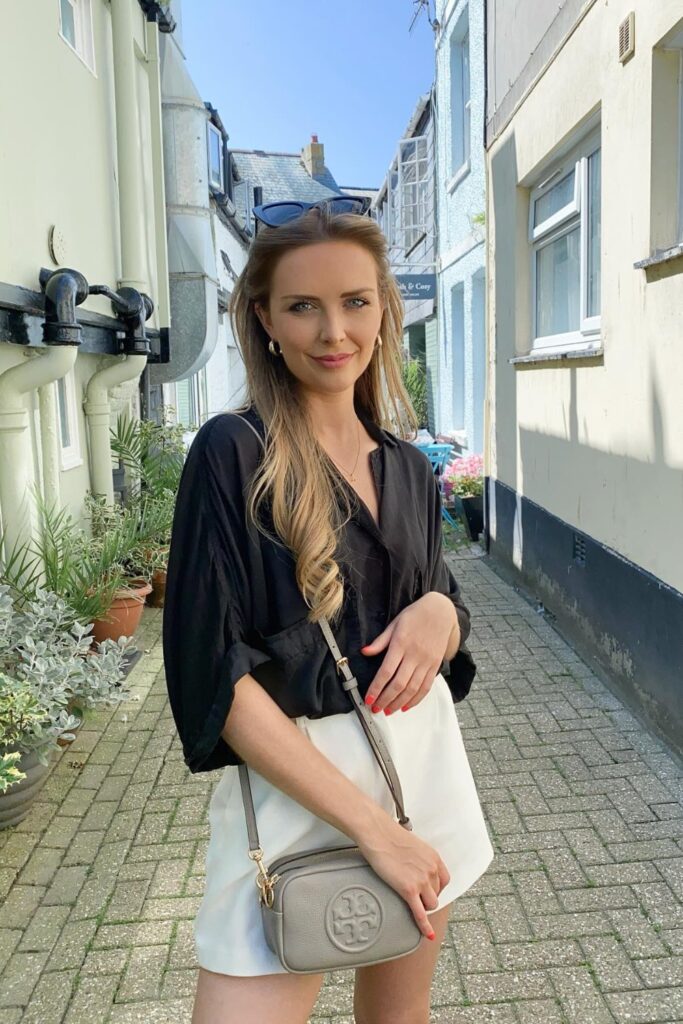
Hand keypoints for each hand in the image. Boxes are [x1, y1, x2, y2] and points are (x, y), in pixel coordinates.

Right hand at [356, 814, 450, 939]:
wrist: (377, 833)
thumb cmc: (389, 835)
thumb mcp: (413, 845)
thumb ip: (420, 859)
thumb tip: (415, 867)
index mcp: (434, 858)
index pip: (444, 881)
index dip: (436, 888)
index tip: (429, 891)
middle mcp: (431, 870)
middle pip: (437, 894)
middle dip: (427, 897)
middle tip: (415, 897)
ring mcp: (421, 881)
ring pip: (430, 905)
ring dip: (424, 907)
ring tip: (413, 906)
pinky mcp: (408, 890)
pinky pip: (420, 913)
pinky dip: (424, 926)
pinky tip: (427, 934)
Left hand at [360, 592, 459, 713]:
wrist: (440, 612)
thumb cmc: (414, 616)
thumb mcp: (394, 624)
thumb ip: (380, 641)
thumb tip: (364, 652)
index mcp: (401, 644)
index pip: (386, 671)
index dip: (376, 688)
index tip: (368, 699)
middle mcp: (414, 655)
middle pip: (399, 684)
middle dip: (385, 699)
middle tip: (375, 709)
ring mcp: (427, 661)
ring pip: (412, 688)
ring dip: (399, 703)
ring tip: (388, 710)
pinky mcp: (435, 665)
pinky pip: (426, 687)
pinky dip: (416, 699)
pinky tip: (406, 706)